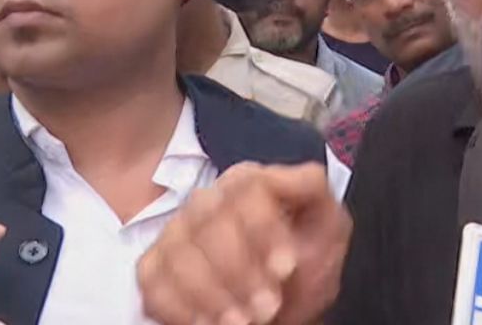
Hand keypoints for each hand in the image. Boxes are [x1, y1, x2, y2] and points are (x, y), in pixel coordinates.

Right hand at [138, 163, 351, 324]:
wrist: (282, 310)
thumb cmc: (306, 265)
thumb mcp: (327, 226)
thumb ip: (314, 191)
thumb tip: (302, 172)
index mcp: (248, 182)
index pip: (247, 191)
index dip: (265, 232)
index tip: (286, 270)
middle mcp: (206, 201)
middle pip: (211, 225)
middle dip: (241, 273)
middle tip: (268, 307)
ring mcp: (175, 233)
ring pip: (180, 257)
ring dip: (213, 296)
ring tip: (244, 321)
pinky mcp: (154, 268)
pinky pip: (154, 284)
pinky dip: (181, 310)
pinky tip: (209, 323)